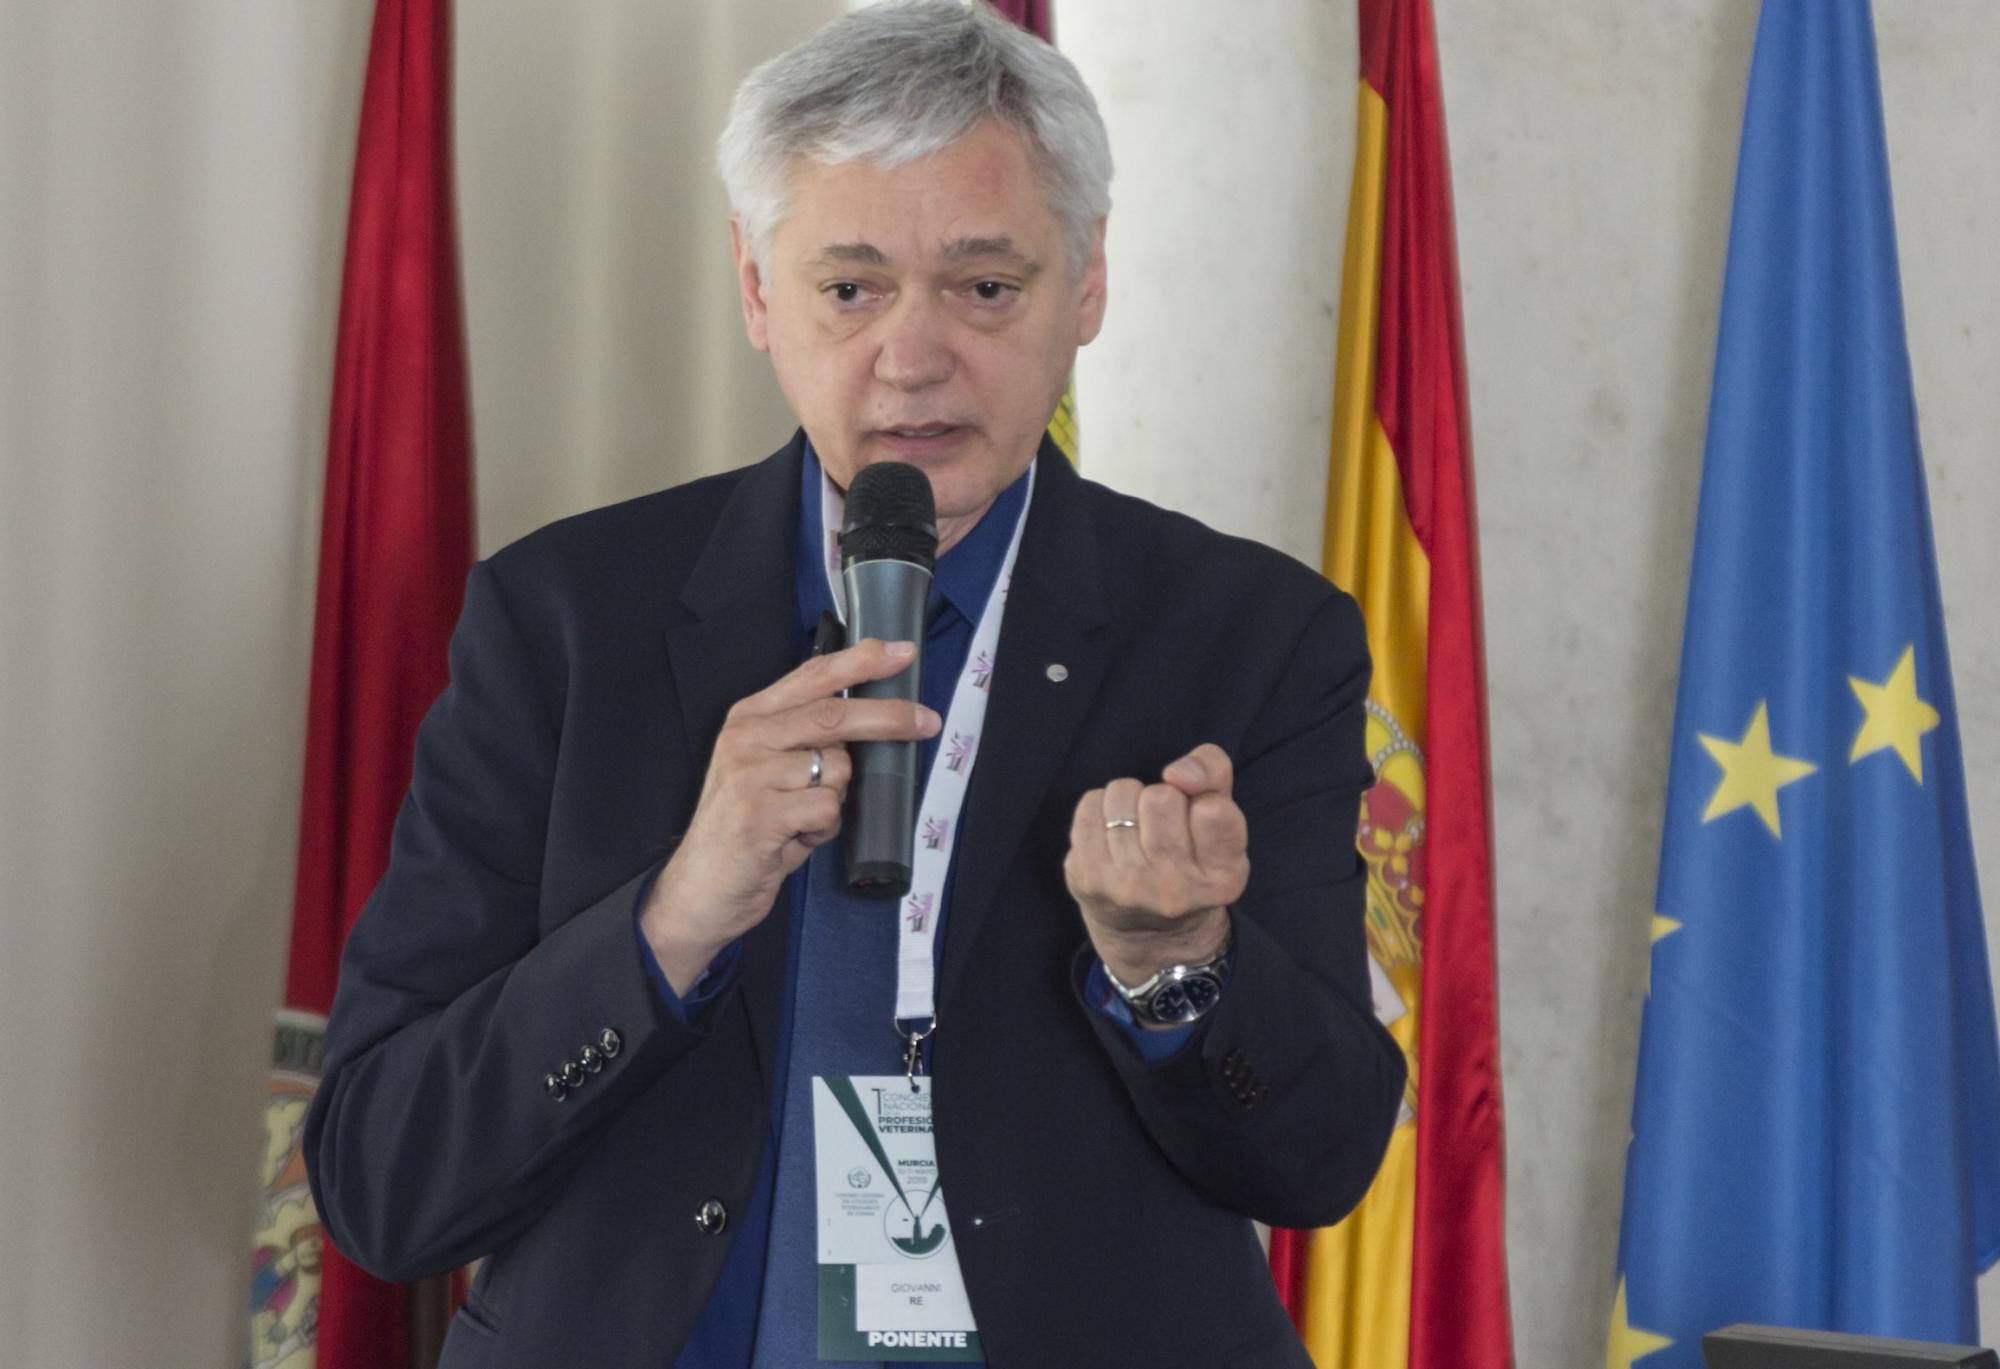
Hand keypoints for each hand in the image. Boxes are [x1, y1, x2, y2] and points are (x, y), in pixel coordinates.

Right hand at [640, 638, 940, 993]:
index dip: (860, 661)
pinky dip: (824, 829)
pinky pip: (827, 809)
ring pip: (838, 769)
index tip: (901, 651)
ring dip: (838, 801)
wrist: (698, 890)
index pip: (812, 676)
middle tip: (928, 721)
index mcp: (750, 717)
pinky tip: (795, 840)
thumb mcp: (768, 771)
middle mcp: (746, 736)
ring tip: (803, 821)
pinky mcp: (761, 813)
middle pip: (834, 715)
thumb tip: (873, 717)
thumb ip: (806, 739)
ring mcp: (750, 774)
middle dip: (889, 717)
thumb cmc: (746, 830)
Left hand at [1065, 743, 1246, 987]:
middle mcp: (1176, 891)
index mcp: (1223, 878)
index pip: (1213, 810)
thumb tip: (1178, 772)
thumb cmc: (1191, 859)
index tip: (1198, 816)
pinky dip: (1102, 807)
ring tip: (1138, 830)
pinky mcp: (1088, 879)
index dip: (1202, 798)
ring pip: (1123, 794)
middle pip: (1162, 797)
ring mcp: (1128, 888)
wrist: (1147, 932)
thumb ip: (1215, 774)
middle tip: (1164, 827)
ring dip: (1131, 801)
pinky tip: (1113, 834)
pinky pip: (1090, 803)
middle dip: (1162, 798)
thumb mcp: (1221, 821)